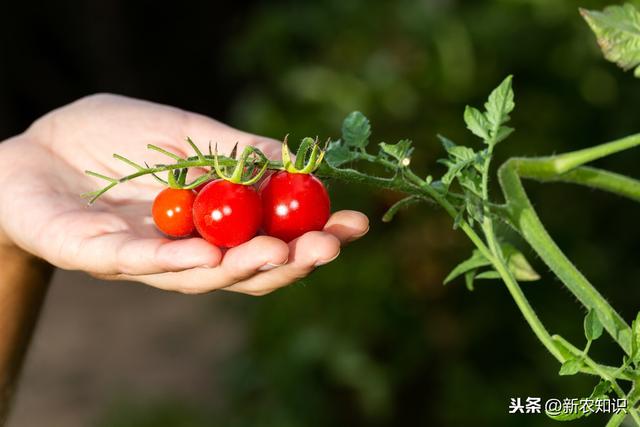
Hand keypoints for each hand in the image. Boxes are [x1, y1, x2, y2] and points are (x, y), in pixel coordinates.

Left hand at [0, 94, 368, 294]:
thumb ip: (233, 150)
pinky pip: (136, 263)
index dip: (312, 236)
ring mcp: (141, 260)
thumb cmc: (109, 139)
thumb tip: (294, 159)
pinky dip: (174, 260)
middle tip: (327, 248)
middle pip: (243, 269)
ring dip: (241, 268)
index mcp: (208, 224)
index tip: (355, 224)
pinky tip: (209, 254)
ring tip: (282, 252)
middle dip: (289, 261)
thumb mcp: (184, 132)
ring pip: (199, 276)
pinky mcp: (94, 255)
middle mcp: (183, 250)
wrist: (31, 147)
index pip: (269, 239)